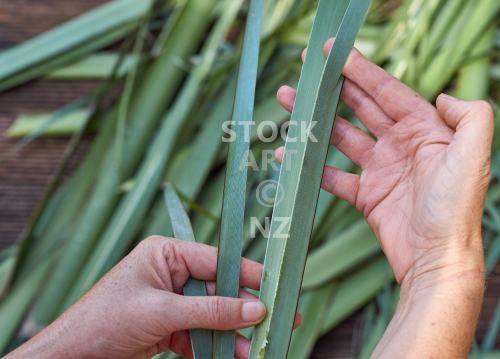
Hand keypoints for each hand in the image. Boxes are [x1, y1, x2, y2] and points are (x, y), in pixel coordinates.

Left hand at [6, 237, 299, 358]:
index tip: (276, 287)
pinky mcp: (168, 326)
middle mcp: (171, 274)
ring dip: (234, 333)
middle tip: (278, 320)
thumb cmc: (105, 322)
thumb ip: (211, 311)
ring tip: (259, 346)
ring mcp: (171, 301)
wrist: (70, 358)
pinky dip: (216, 346)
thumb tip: (256, 309)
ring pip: (213, 315)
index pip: (218, 261)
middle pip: (219, 290)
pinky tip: (236, 355)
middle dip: (245, 310)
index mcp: (166, 254)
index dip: (248, 275)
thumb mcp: (162, 313)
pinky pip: (200, 333)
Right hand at [276, 39, 492, 285]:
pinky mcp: (366, 196)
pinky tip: (288, 156)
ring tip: (289, 105)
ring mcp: (381, 170)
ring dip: (316, 121)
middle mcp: (401, 145)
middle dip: (333, 89)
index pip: (387, 91)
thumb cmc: (456, 209)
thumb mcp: (474, 155)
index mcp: (425, 130)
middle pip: (360, 108)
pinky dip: (311, 166)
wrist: (437, 259)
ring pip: (341, 136)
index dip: (361, 69)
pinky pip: (333, 175)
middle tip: (306, 73)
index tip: (334, 52)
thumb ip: (469, 116)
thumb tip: (444, 96)